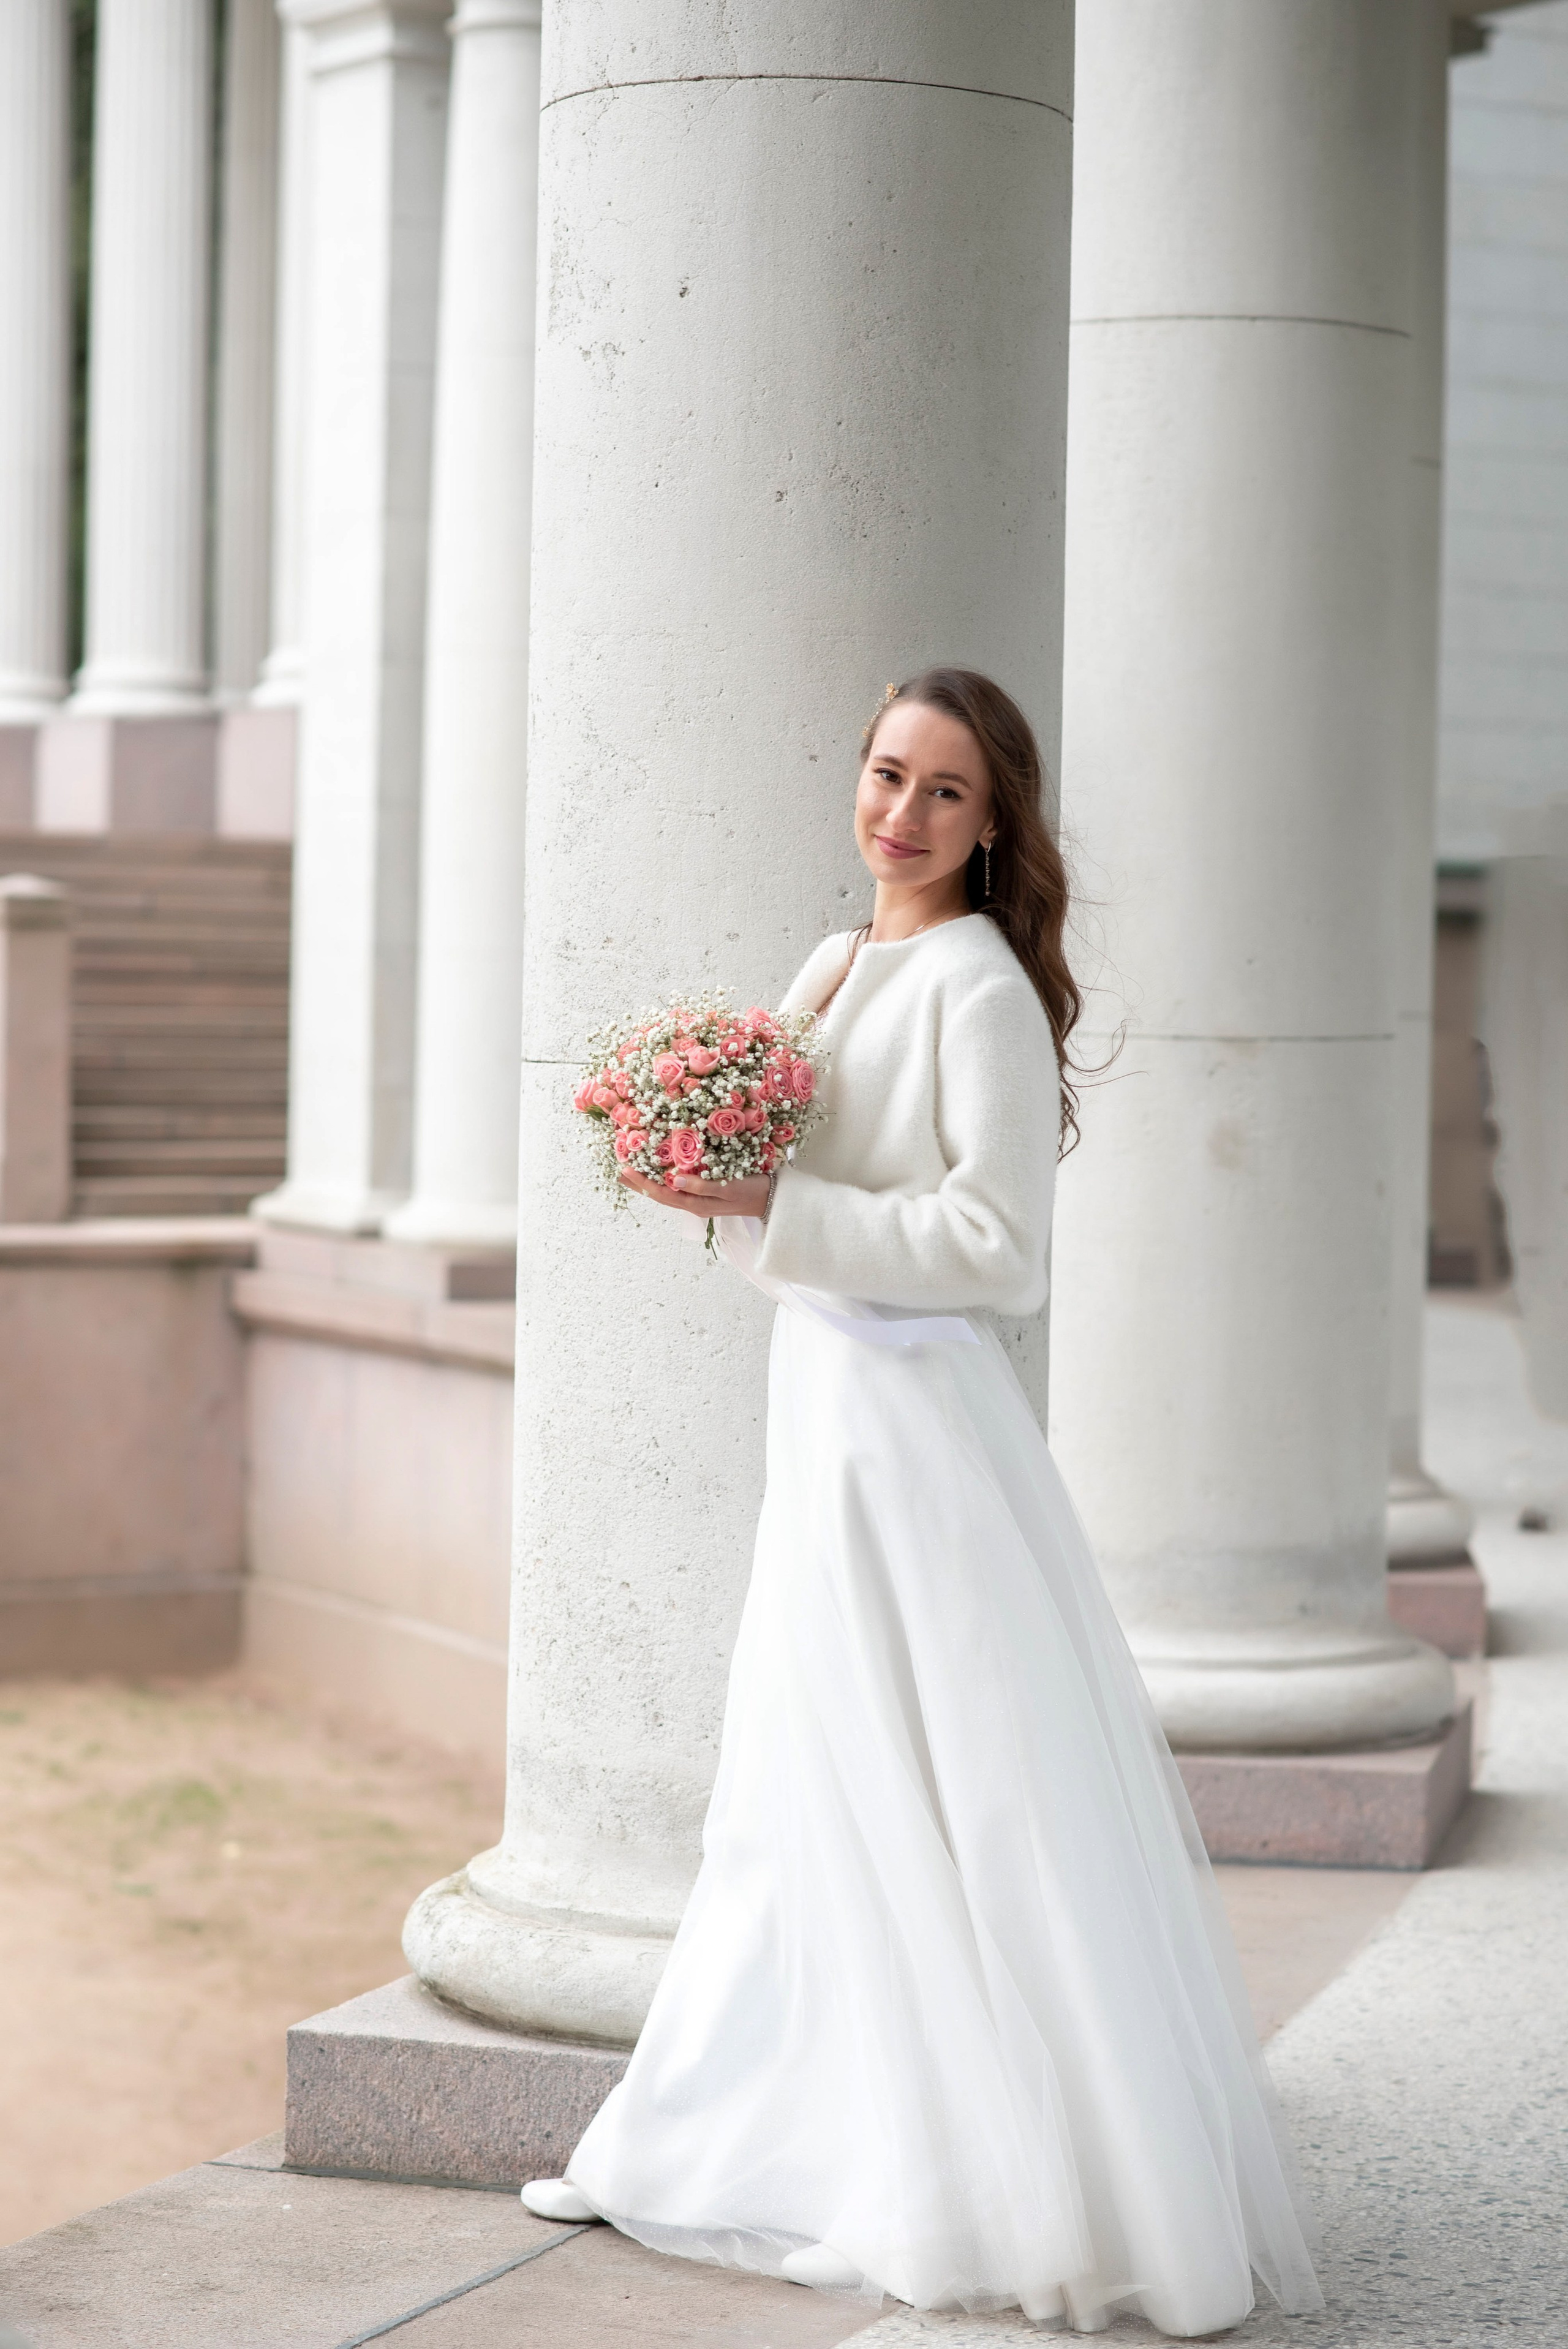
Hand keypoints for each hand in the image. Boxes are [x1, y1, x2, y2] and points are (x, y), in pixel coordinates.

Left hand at [617, 1169, 772, 1220]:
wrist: (772, 1199)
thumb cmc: (751, 1190)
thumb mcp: (728, 1187)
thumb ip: (701, 1185)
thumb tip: (674, 1179)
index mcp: (696, 1204)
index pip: (662, 1193)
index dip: (642, 1182)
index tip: (625, 1169)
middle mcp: (694, 1204)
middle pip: (659, 1196)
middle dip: (639, 1185)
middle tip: (619, 1172)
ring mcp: (699, 1201)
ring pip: (667, 1194)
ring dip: (649, 1184)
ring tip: (633, 1174)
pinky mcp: (706, 1194)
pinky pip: (679, 1190)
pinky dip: (665, 1182)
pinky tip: (661, 1175)